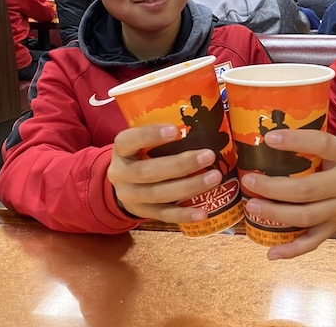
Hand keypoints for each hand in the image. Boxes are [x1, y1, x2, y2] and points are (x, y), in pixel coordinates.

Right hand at [108, 123, 222, 223]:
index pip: (129, 141)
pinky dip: (184, 214)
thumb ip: (164, 133)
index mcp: (121, 150)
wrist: (124, 183)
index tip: (175, 130)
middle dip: (180, 165)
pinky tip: (203, 212)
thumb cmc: (142, 153)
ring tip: (214, 178)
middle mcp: (121, 174)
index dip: (150, 135)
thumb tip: (203, 119)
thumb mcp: (143, 140)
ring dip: (189, 187)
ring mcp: (130, 196)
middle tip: (209, 155)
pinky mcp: (142, 212)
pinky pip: (164, 215)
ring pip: (158, 194)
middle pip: (148, 172)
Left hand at [241, 129, 335, 259]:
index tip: (269, 138)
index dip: (295, 141)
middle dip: (274, 187)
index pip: (322, 144)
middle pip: (306, 190)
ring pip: (306, 217)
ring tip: (252, 206)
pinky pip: (314, 241)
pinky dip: (292, 250)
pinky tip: (271, 252)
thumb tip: (274, 128)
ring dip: (276, 214)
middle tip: (250, 181)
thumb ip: (315, 141)